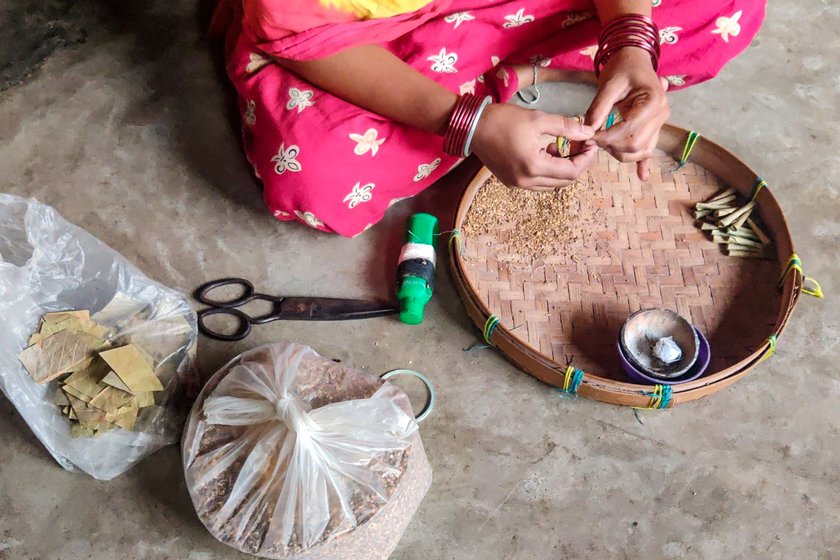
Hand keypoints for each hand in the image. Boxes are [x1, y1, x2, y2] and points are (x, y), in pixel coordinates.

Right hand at [471, 104, 597, 190]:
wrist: (472, 126)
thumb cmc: (504, 120)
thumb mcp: (539, 119)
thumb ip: (566, 128)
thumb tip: (588, 132)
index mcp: (534, 167)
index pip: (571, 172)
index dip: (585, 158)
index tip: (590, 142)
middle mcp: (526, 181)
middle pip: (563, 181)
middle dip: (575, 162)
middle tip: (579, 143)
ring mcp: (517, 184)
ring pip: (551, 183)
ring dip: (561, 168)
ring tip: (561, 146)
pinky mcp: (511, 181)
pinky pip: (537, 182)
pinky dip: (547, 170)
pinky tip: (544, 151)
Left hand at [585, 47, 669, 180]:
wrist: (634, 60)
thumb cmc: (622, 68)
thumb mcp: (608, 83)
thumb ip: (598, 107)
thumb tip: (588, 129)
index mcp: (653, 101)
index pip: (629, 130)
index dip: (606, 137)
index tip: (588, 135)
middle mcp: (661, 115)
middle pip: (635, 145)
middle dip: (610, 145)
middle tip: (592, 137)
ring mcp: (660, 124)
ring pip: (640, 152)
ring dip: (618, 152)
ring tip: (603, 139)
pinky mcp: (654, 130)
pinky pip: (649, 150)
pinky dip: (644, 163)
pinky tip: (642, 177)